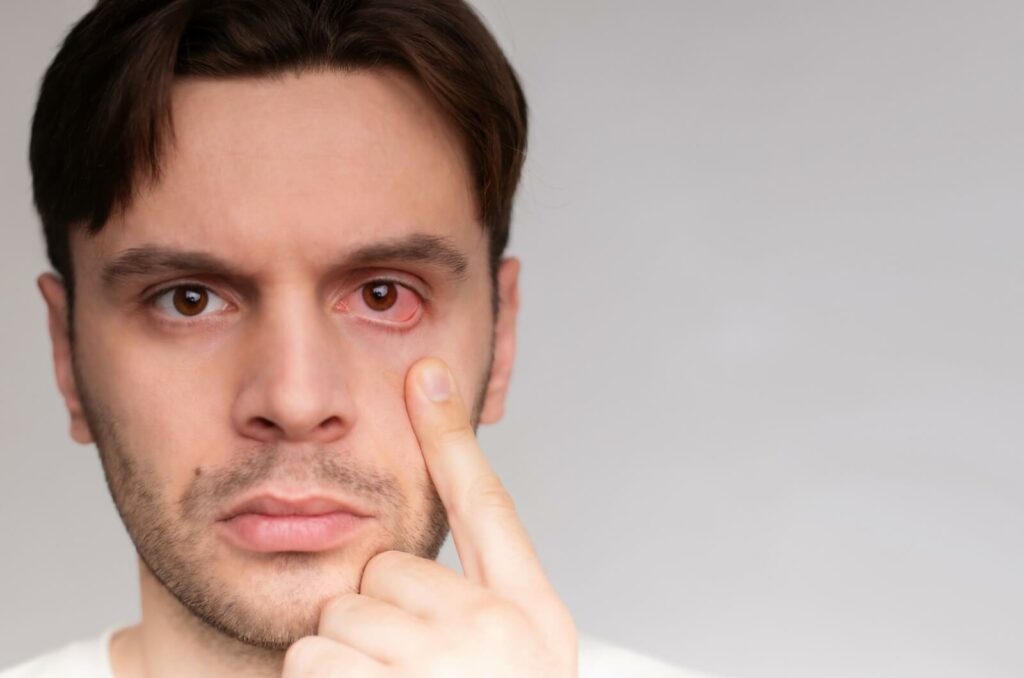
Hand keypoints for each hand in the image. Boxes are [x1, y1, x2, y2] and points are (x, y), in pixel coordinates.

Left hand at [281, 357, 577, 676]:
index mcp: (533, 619)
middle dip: (379, 616)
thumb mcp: (517, 666)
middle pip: (387, 565)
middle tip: (403, 673)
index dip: (451, 435)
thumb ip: (481, 609)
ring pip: (340, 612)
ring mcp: (439, 661)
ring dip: (346, 659)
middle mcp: (494, 631)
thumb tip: (407, 567)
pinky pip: (309, 656)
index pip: (486, 503)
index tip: (426, 373)